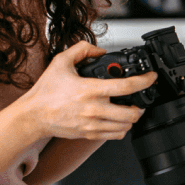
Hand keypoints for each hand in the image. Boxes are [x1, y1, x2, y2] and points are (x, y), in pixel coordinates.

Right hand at [17, 41, 156, 140]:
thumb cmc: (46, 91)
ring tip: (130, 109)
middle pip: (131, 112)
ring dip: (132, 118)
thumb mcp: (61, 61)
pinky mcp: (89, 134)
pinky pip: (115, 135)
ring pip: (125, 126)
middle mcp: (94, 109)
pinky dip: (122, 128)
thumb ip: (82, 50)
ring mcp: (92, 124)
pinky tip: (118, 120)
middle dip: (141, 105)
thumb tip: (100, 51)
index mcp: (90, 89)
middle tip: (141, 99)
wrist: (33, 116)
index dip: (144, 81)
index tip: (150, 77)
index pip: (126, 86)